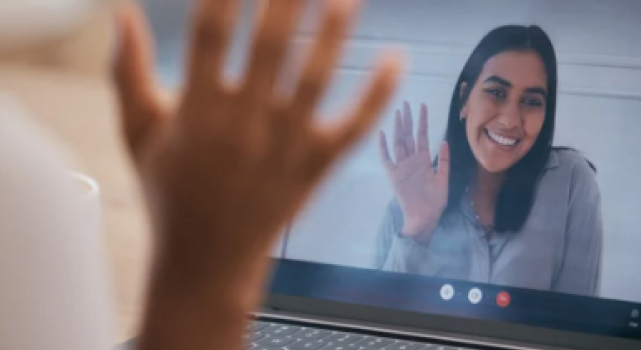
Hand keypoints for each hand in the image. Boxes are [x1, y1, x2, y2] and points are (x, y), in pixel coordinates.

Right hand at [114, 0, 400, 313]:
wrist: (206, 263)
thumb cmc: (170, 194)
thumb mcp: (139, 135)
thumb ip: (129, 72)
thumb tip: (121, 11)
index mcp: (199, 111)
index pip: (212, 34)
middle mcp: (245, 125)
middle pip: (272, 46)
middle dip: (288, 0)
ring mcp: (285, 147)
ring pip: (316, 80)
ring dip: (335, 34)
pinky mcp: (316, 167)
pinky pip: (353, 128)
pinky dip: (377, 96)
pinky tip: (396, 59)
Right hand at [379, 102, 448, 241]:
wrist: (424, 218)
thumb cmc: (435, 203)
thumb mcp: (444, 180)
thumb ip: (443, 161)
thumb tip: (444, 141)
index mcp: (423, 160)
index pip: (422, 135)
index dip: (422, 121)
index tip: (423, 105)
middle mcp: (411, 160)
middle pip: (408, 135)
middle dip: (407, 119)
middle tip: (406, 102)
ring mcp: (401, 167)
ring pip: (398, 143)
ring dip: (398, 128)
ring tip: (398, 112)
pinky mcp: (393, 176)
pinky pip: (387, 159)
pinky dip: (383, 147)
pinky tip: (383, 134)